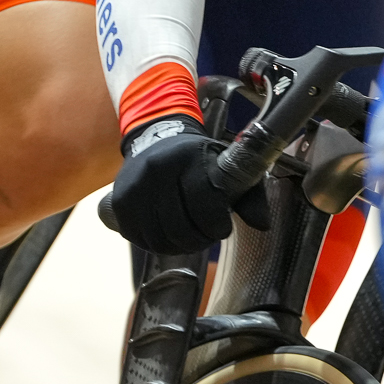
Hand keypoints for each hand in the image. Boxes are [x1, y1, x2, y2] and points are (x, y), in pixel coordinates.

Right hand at [103, 117, 260, 253]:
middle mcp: (157, 170)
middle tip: (207, 236)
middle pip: (180, 226)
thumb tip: (262, 225)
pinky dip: (157, 245)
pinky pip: (140, 238)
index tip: (223, 228)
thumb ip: (249, 195)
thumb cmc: (197, 157)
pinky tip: (169, 238)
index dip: (217, 225)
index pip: (204, 202)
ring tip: (190, 239)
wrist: (156, 137)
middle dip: (200, 239)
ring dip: (179, 246)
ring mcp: (134, 187)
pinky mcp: (120, 202)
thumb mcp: (226, 165)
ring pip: (159, 237)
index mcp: (187, 158)